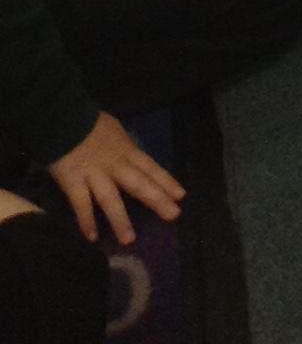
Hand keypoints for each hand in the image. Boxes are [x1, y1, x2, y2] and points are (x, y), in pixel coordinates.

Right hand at [49, 113, 183, 247]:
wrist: (64, 118)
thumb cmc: (90, 125)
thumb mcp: (116, 131)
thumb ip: (124, 148)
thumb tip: (133, 160)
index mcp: (127, 150)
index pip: (150, 167)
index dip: (166, 181)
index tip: (181, 196)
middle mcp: (115, 164)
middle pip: (138, 183)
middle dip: (156, 199)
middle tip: (173, 215)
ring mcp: (94, 174)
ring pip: (110, 198)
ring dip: (120, 219)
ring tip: (129, 239)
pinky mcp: (73, 181)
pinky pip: (81, 203)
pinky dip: (86, 219)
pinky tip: (92, 237)